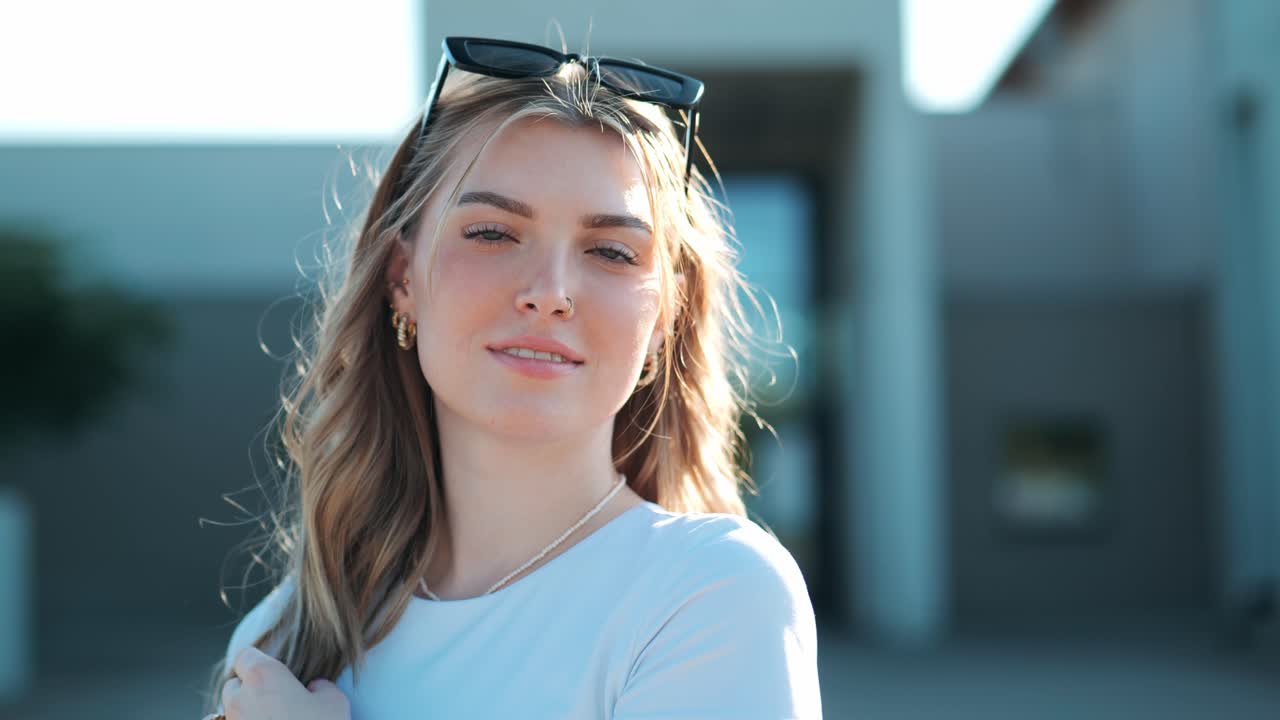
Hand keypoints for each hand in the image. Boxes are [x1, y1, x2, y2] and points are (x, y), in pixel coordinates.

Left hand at [221, 645, 350, 719]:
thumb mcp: (335, 702)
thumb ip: (321, 687)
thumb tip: (314, 688)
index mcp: (264, 677)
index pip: (246, 656)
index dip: (258, 660)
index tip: (274, 670)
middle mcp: (241, 699)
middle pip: (233, 685)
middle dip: (248, 689)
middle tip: (274, 699)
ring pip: (231, 712)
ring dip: (246, 713)